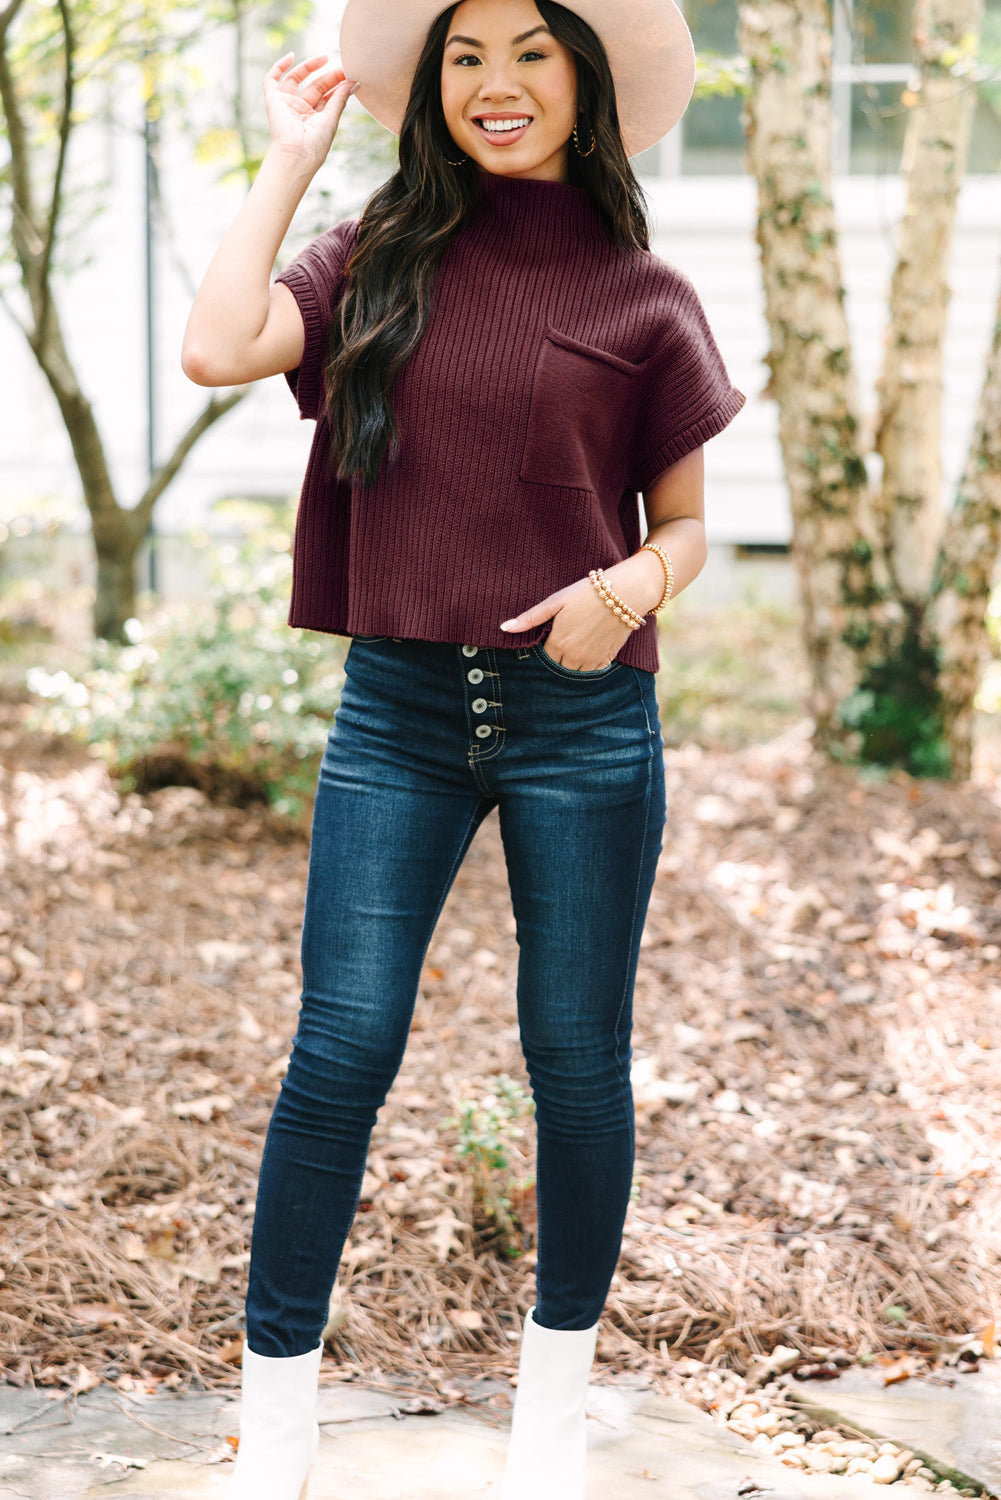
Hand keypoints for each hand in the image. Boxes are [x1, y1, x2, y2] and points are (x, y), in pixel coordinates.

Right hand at [263, 53, 356, 171]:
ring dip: (310, 66)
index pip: (326, 96)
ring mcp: (287, 104)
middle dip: (329, 76)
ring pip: (297, 79)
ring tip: (325, 58)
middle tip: (342, 68)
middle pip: (315, 87)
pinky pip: (272, 79)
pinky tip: (291, 56)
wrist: (297, 154)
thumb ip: (340, 99)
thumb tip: (353, 82)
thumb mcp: (332, 119)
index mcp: (315, 119)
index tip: (349, 76)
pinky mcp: (273, 100)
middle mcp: (301, 110)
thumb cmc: (316, 144)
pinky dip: (279, 66)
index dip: (337, 85)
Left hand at [500, 576, 636, 670]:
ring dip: (573, 660)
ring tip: (580, 638)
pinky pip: (592, 670)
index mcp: (558, 644)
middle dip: (559, 655)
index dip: (548, 645)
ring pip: (575, 671)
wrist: (624, 593)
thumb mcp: (555, 601)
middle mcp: (573, 657)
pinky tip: (592, 644)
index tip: (554, 632)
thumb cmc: (586, 593)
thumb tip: (504, 628)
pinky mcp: (607, 660)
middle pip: (558, 666)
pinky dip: (590, 662)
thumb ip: (530, 618)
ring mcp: (591, 660)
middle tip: (568, 635)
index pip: (544, 657)